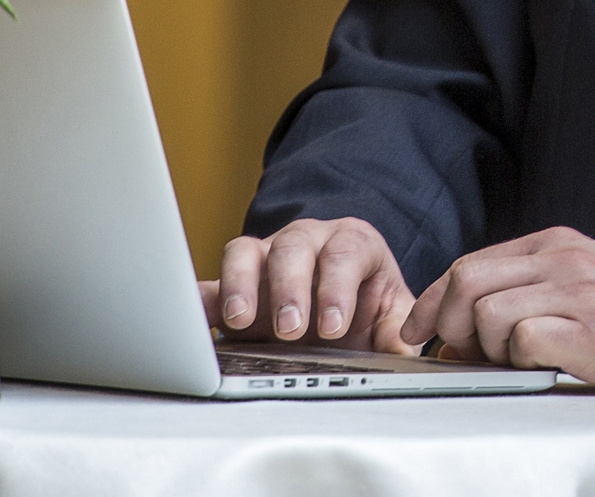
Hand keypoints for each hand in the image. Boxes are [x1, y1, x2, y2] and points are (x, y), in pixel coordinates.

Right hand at [198, 217, 417, 353]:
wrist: (342, 301)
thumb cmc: (367, 301)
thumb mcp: (391, 313)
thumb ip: (398, 330)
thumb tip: (404, 351)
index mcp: (351, 243)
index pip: (345, 252)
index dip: (338, 286)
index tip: (333, 325)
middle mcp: (306, 242)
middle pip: (294, 247)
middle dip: (290, 287)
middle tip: (290, 327)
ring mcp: (265, 259)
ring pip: (246, 252)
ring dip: (241, 285)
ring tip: (240, 321)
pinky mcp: (233, 285)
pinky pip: (210, 283)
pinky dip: (198, 301)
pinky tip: (191, 322)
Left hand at [400, 226, 594, 394]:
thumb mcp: (585, 278)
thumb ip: (534, 284)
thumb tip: (474, 318)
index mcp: (555, 245)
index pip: (471, 263)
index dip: (434, 300)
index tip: (420, 328)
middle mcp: (561, 261)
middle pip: (469, 281)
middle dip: (448, 324)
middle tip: (459, 354)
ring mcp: (576, 294)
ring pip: (490, 312)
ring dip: (489, 348)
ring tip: (515, 363)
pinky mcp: (590, 333)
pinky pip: (525, 339)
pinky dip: (520, 359)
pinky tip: (543, 365)